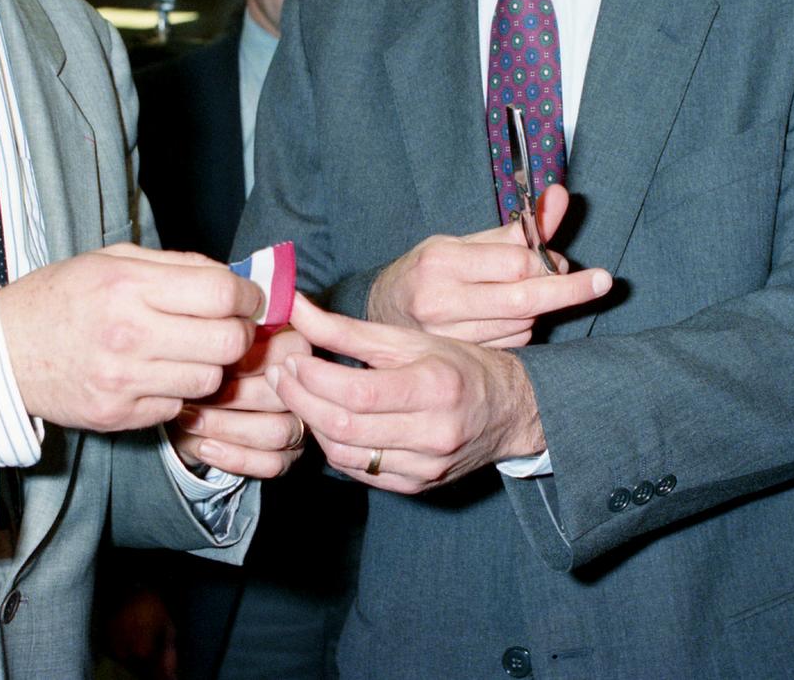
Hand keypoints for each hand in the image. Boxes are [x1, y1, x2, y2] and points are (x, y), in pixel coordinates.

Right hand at [0, 244, 260, 430]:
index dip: (248, 296)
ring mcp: (123, 380)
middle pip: (228, 341)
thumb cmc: (61, 297)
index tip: (247, 298)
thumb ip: (176, 266)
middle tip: (228, 326)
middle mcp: (128, 335)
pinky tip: (162, 373)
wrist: (2, 351)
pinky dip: (180, 390)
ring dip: (212, 365)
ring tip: (193, 351)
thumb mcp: (113, 261)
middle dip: (240, 333)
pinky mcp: (118, 415)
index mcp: (129, 287)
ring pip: (210, 379)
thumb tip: (234, 277)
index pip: (222, 294)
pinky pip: (178, 405)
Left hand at [172, 329, 312, 479]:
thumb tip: (217, 336)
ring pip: (276, 431)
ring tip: (190, 420)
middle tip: (194, 396)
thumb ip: (225, 339)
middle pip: (278, 395)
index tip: (210, 364)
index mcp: (296, 349)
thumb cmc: (211, 368)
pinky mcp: (291, 456)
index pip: (285, 353)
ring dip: (225, 427)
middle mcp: (306, 388)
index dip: (244, 361)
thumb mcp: (217, 347)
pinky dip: (233, 457)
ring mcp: (301, 423)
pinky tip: (203, 446)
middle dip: (230, 398)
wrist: (198, 408)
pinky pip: (271, 463)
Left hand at [271, 296, 542, 494]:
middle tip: (283, 375)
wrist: (510, 411)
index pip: (358, 393)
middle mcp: (433, 432)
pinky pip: (359, 472)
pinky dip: (335, 446)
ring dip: (313, 424)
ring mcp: (426, 465)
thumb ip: (348, 330)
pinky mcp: (417, 485)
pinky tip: (328, 421)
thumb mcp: (409, 339)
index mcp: (435, 387)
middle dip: (302, 399)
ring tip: (300, 395)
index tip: (293, 359)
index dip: (315, 379)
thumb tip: (297, 308)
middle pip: (345, 426)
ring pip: (345, 455)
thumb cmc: (459, 366)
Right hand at [367, 184, 610, 346]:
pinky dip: (521, 331)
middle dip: (567, 290)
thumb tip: (561, 197)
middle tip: (599, 282)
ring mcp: (446, 338)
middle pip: (525, 301)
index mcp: (442, 261)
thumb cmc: (430, 270)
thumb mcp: (465, 241)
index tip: (562, 260)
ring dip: (537, 311)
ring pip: (522, 326)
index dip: (546, 262)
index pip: (516, 264)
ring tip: (519, 297)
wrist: (382, 311)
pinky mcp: (456, 360)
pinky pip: (510, 346)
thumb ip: (518, 228)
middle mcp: (441, 301)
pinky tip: (505, 319)